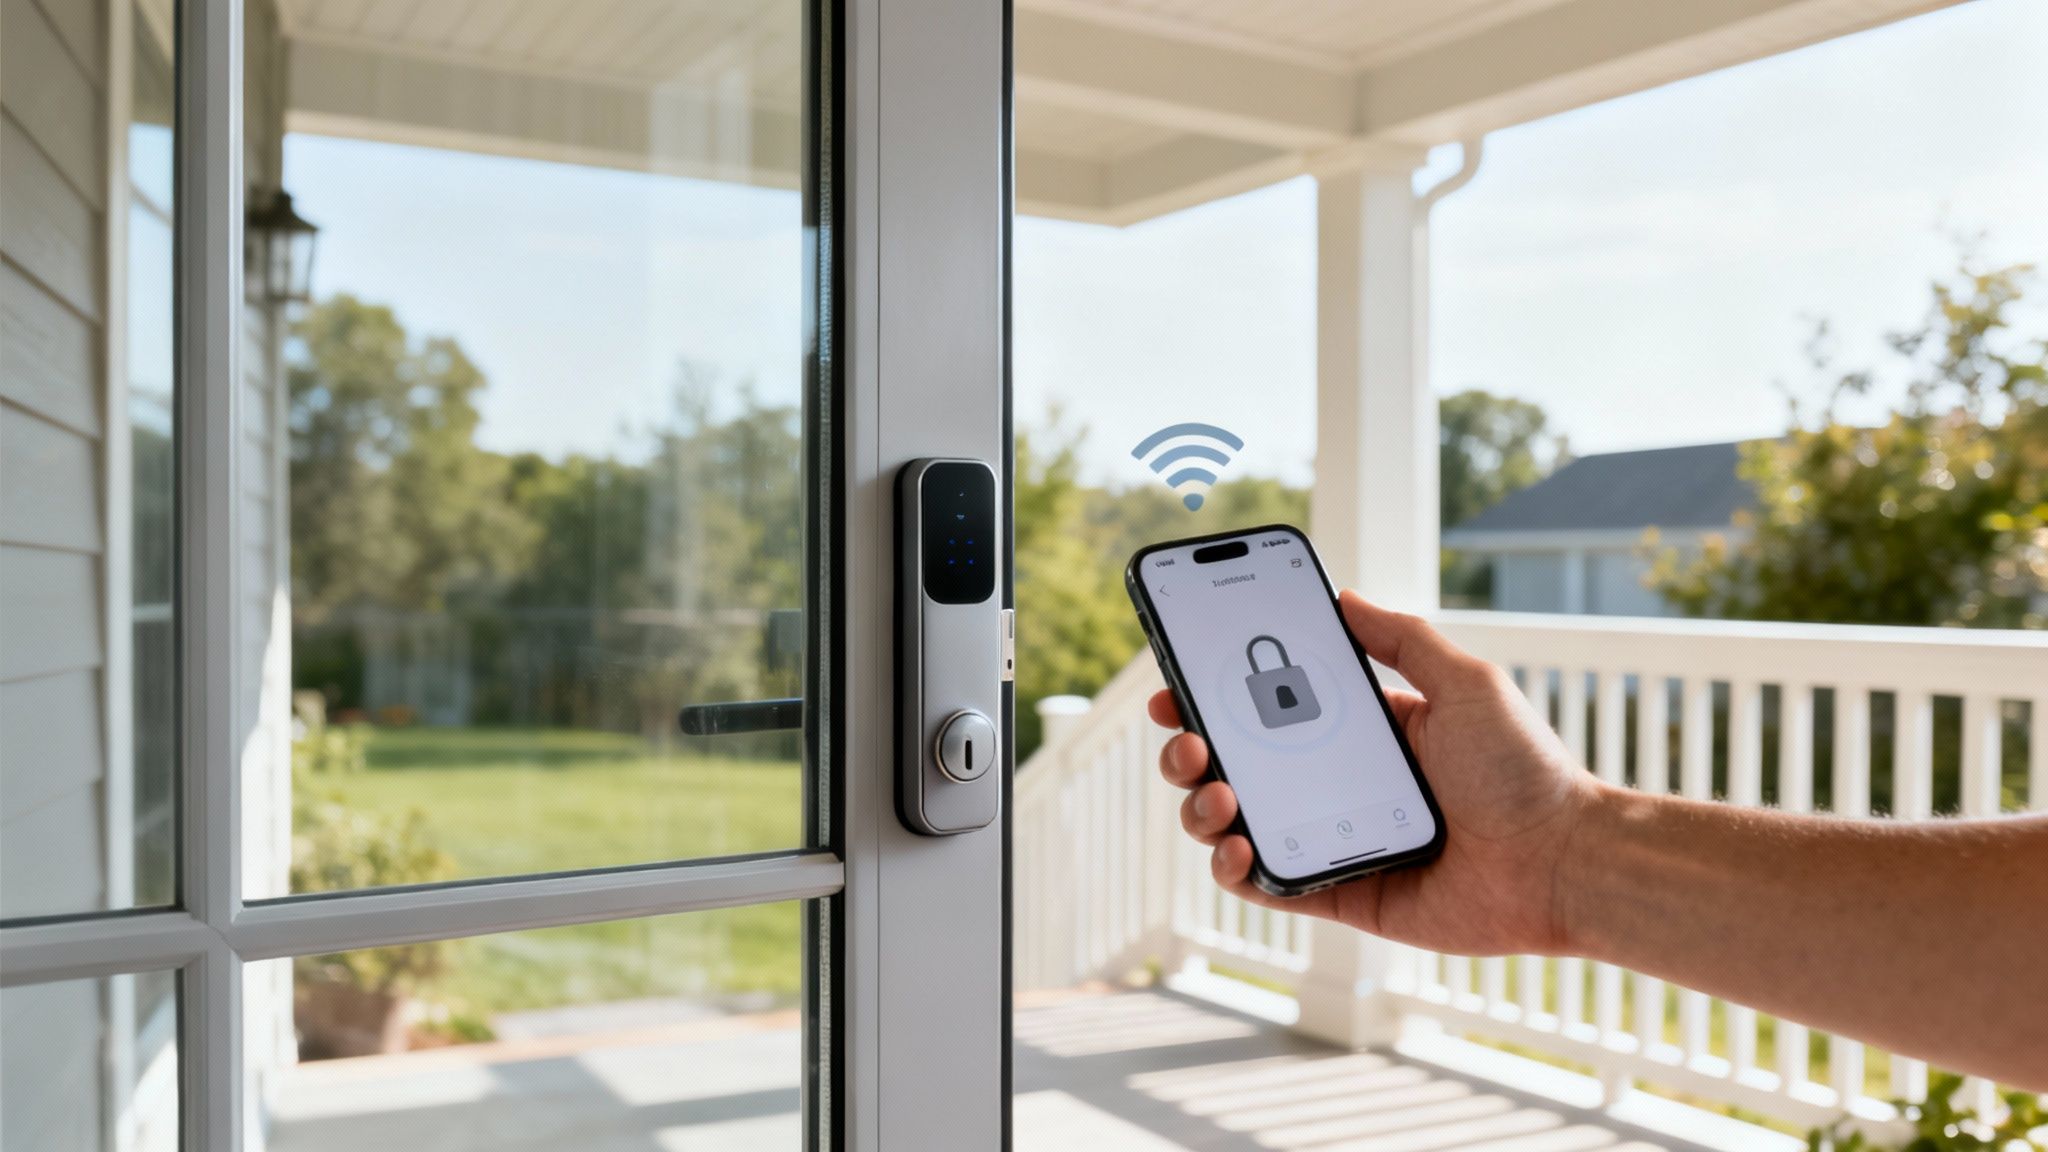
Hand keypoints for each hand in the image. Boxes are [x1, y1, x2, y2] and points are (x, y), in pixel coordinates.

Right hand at [1149, 591, 1596, 956]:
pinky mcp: (1341, 896)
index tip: (1180, 682)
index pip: (1270, 711)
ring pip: (1236, 825)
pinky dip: (1233, 869)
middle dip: (1192, 750)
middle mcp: (1338, 787)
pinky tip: (1235, 845)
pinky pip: (1267, 885)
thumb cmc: (1525, 771)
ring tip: (1217, 794)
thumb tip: (1344, 595)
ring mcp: (1334, 842)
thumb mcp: (1465, 681)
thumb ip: (1401, 638)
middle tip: (1190, 741)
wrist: (1564, 860)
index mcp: (1363, 734)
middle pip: (1237, 767)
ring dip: (1202, 807)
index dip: (1216, 698)